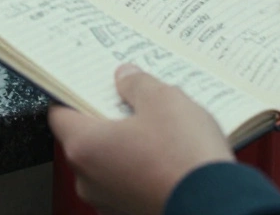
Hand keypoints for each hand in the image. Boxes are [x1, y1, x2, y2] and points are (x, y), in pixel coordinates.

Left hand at [49, 64, 233, 214]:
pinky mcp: (132, 211)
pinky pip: (128, 182)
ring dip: (127, 145)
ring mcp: (109, 200)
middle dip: (108, 118)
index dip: (74, 94)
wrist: (219, 206)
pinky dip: (141, 168)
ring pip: (108, 162)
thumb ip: (137, 84)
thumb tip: (126, 77)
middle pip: (86, 137)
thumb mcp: (163, 101)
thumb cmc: (185, 160)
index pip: (60, 113)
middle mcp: (88, 178)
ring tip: (159, 129)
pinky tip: (168, 155)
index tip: (91, 83)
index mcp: (84, 146)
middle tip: (132, 101)